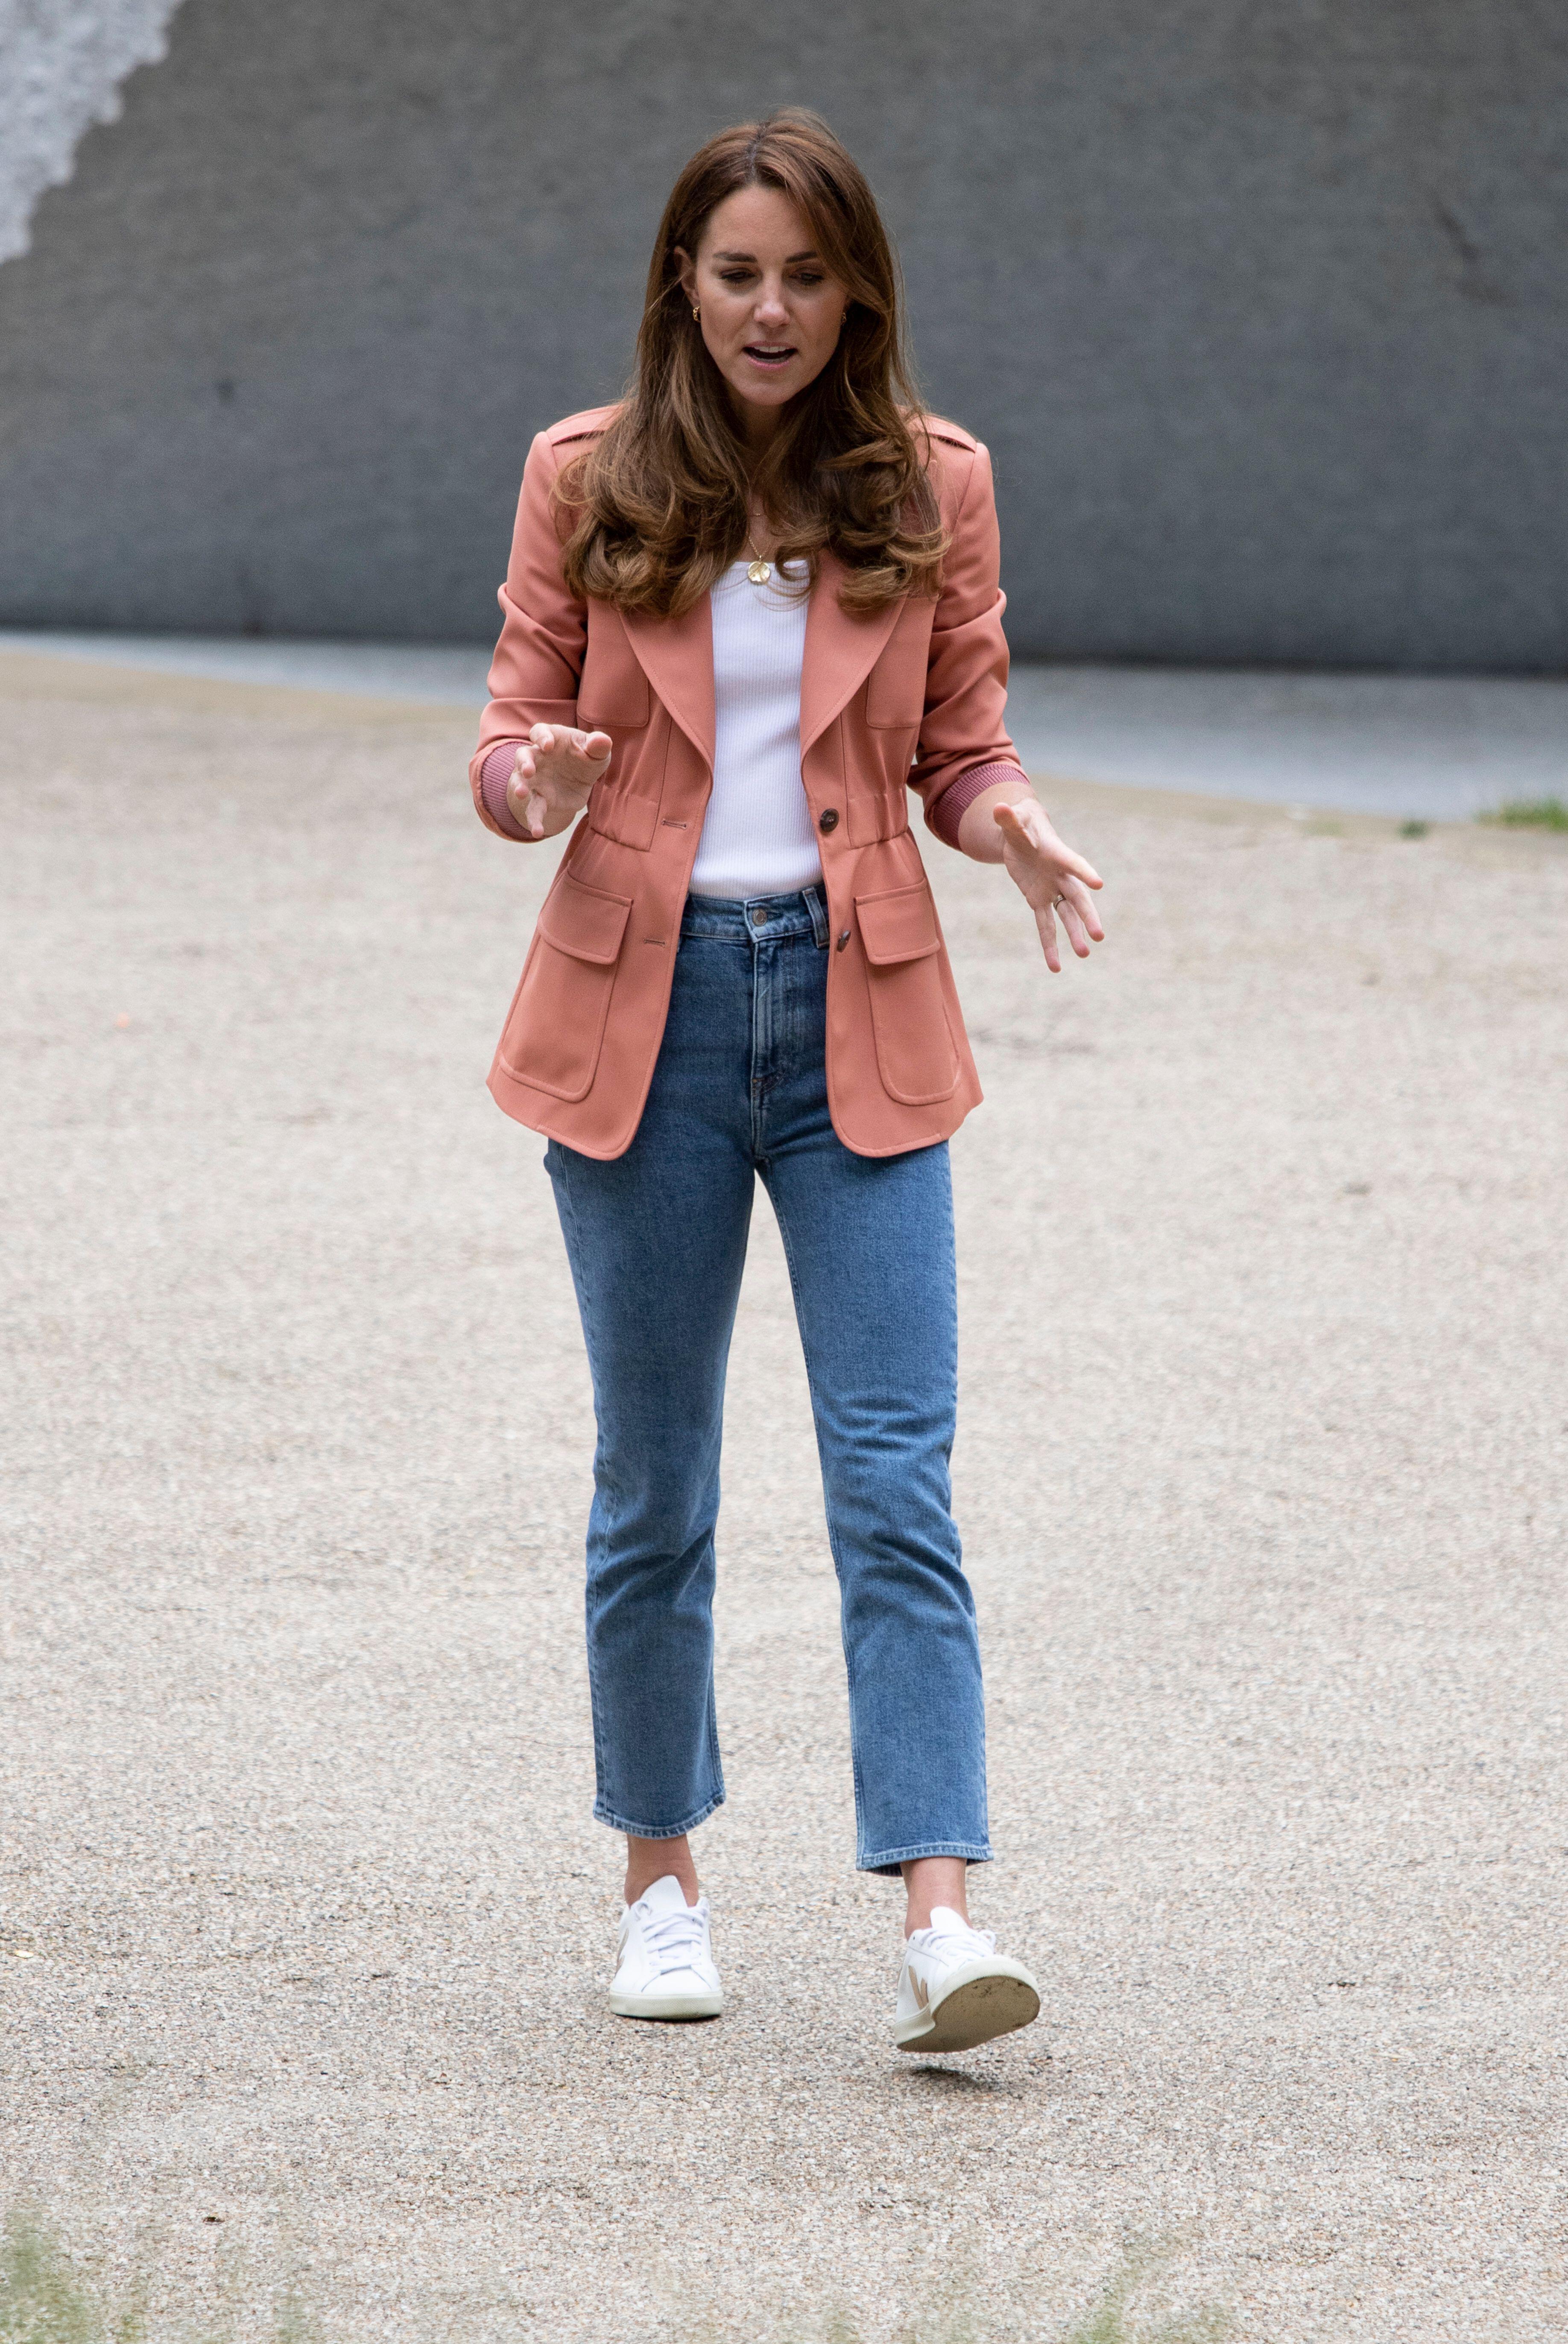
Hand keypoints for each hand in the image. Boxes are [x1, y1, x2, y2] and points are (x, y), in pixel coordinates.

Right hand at [505, 723, 612, 839]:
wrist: (581, 781)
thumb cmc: (586, 758)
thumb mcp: (596, 752)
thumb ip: (598, 746)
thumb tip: (602, 740)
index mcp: (551, 739)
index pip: (540, 732)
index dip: (541, 737)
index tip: (547, 745)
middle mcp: (537, 757)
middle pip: (523, 756)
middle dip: (524, 763)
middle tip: (528, 771)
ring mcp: (535, 779)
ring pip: (521, 781)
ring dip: (519, 787)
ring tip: (521, 794)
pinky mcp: (540, 798)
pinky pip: (533, 809)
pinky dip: (533, 820)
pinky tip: (537, 831)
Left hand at [992, 798, 1104, 971]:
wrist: (1022, 833)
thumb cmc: (1021, 822)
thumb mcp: (1013, 819)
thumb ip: (1008, 819)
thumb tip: (999, 807)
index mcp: (1056, 853)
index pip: (1072, 863)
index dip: (1083, 872)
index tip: (1098, 883)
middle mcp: (1059, 875)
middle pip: (1077, 898)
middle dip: (1087, 916)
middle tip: (1099, 934)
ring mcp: (1051, 890)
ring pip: (1066, 915)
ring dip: (1074, 934)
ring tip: (1084, 954)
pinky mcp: (1038, 900)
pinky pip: (1045, 925)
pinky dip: (1049, 944)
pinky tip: (1055, 967)